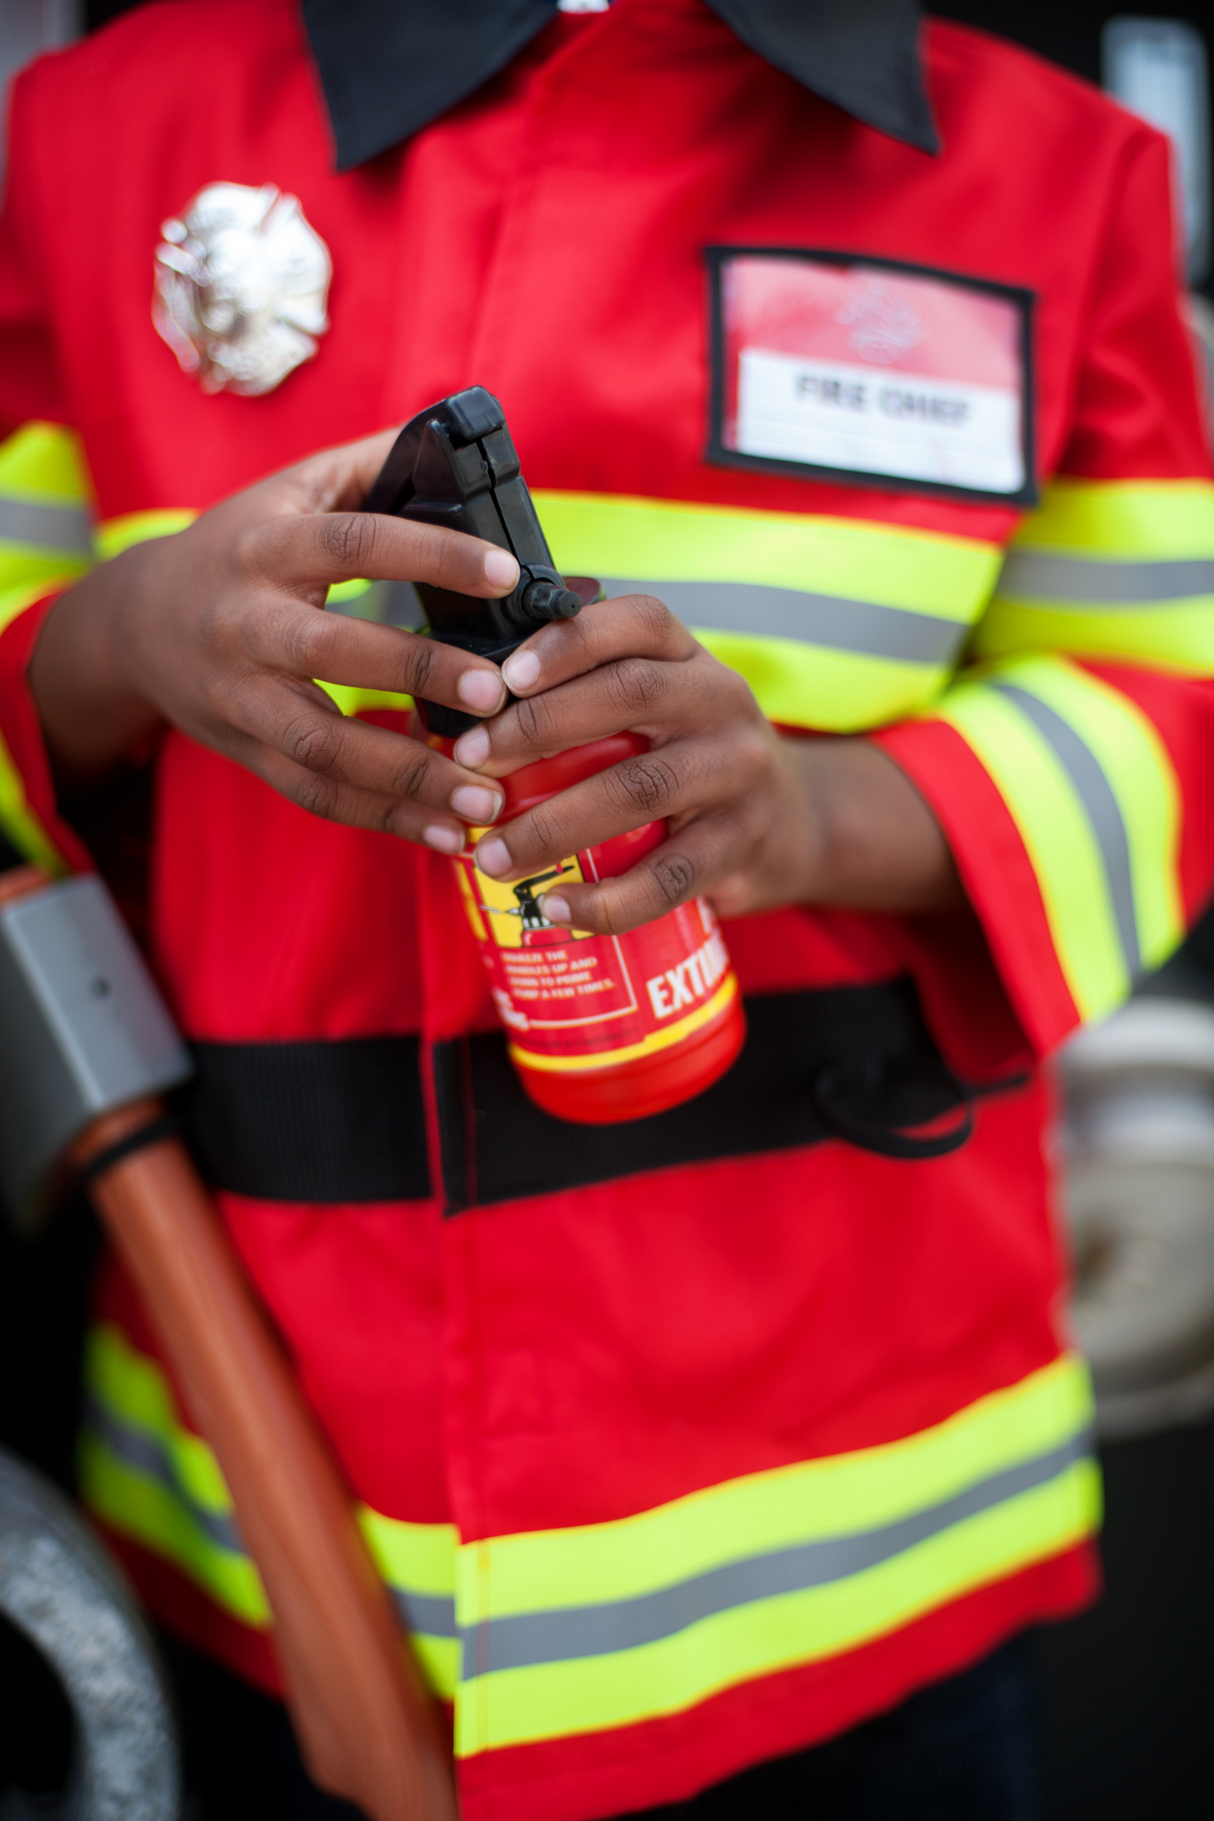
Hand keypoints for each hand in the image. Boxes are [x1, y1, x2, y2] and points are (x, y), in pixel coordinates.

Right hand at [29, 431, 518, 852]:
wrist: (137, 625)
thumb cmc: (240, 546)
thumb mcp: (291, 491)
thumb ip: (370, 466)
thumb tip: (459, 434)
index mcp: (264, 546)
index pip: (354, 543)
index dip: (431, 553)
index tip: (506, 572)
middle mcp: (244, 623)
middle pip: (330, 651)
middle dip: (417, 672)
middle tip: (498, 695)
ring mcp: (240, 698)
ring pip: (321, 748)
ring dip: (407, 778)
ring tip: (487, 799)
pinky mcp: (246, 752)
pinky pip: (316, 796)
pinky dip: (382, 821)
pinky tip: (446, 835)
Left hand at [450, 594, 962, 931]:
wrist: (791, 824)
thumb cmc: (684, 759)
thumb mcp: (651, 710)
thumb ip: (575, 698)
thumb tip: (439, 716)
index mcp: (687, 657)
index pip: (636, 623)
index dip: (568, 641)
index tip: (502, 677)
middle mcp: (720, 701)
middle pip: (629, 696)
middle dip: (538, 729)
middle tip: (468, 766)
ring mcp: (737, 774)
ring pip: (639, 790)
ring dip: (554, 825)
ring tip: (491, 856)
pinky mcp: (742, 845)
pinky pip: (669, 876)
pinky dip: (606, 899)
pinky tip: (555, 908)